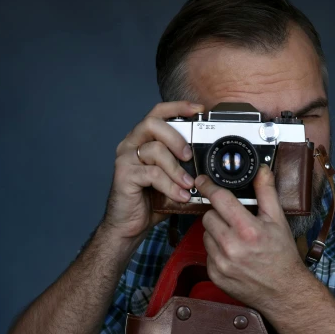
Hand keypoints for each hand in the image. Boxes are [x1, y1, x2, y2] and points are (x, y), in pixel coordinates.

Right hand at [102, 100, 203, 240]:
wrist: (128, 226)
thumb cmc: (149, 202)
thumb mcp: (172, 180)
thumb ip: (183, 168)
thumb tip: (210, 167)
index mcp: (143, 140)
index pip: (158, 113)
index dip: (178, 107)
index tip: (199, 111)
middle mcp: (131, 144)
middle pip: (153, 124)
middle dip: (176, 138)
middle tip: (189, 156)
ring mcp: (126, 158)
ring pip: (155, 150)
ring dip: (176, 169)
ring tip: (188, 185)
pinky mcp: (124, 175)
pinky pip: (152, 173)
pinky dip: (170, 186)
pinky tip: (180, 196)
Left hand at [198, 164, 307, 311]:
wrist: (284, 292)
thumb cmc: (283, 256)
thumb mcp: (278, 221)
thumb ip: (267, 193)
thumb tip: (261, 170)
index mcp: (248, 230)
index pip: (219, 199)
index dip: (208, 186)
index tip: (203, 181)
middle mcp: (232, 247)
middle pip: (208, 216)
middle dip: (219, 215)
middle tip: (234, 220)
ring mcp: (221, 264)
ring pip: (205, 235)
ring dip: (216, 233)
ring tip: (235, 239)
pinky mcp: (215, 275)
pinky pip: (207, 254)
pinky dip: (216, 251)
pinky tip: (233, 255)